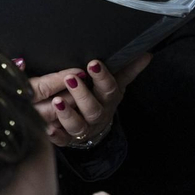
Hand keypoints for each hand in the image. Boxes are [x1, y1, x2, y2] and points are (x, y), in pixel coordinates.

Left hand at [23, 54, 146, 148]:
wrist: (95, 127)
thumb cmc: (101, 98)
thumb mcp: (114, 83)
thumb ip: (127, 70)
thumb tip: (145, 54)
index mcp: (108, 99)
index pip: (109, 88)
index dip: (102, 77)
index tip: (93, 63)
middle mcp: (98, 115)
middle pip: (93, 108)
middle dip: (82, 94)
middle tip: (71, 78)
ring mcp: (84, 128)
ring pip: (78, 125)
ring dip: (67, 114)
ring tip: (56, 101)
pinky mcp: (70, 138)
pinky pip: (63, 140)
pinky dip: (57, 136)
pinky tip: (49, 129)